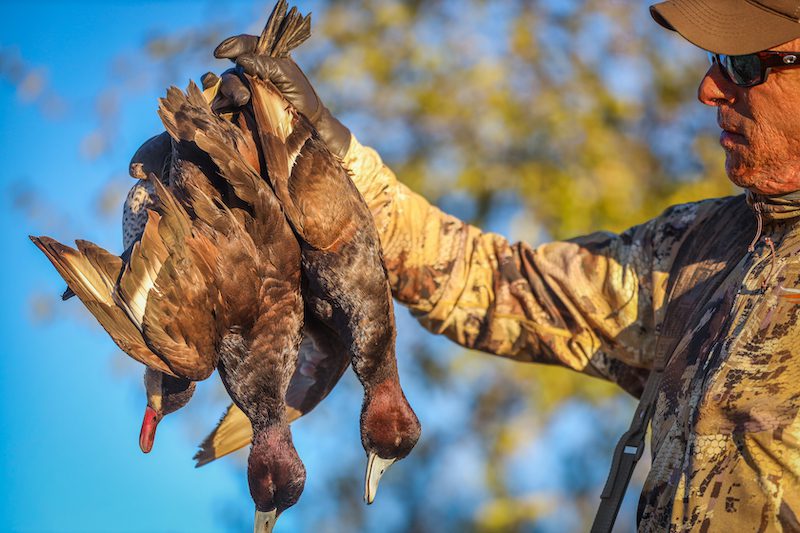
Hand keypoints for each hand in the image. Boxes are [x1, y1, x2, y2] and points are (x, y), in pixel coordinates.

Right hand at [214, 34, 350, 157]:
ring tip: (240, 103)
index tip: (221, 53)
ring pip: (224, 87)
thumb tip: (241, 60)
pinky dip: (216, 103)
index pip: (246, 46)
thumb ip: (267, 64)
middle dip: (232, 82)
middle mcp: (249, 74)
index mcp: (263, 61)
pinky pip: (219, 104)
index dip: (233, 45)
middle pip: (231, 72)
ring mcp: (242, 93)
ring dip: (227, 93)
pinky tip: (219, 107)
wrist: (305, 128)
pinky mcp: (237, 112)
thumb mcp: (288, 76)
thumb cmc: (301, 98)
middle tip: (243, 97)